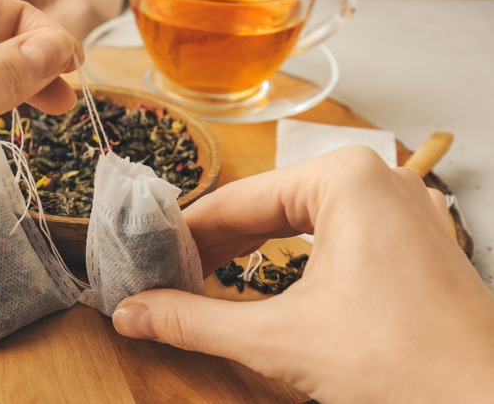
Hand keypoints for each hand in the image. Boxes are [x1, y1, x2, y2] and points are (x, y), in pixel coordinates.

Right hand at [112, 147, 493, 402]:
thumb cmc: (399, 364)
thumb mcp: (277, 338)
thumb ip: (193, 322)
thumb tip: (131, 314)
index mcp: (343, 177)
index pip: (237, 200)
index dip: (184, 233)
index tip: (146, 256)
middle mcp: (375, 177)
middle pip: (267, 205)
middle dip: (214, 245)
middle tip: (167, 276)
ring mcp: (399, 205)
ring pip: (299, 219)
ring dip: (249, 251)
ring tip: (203, 279)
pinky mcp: (410, 237)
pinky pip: (332, 233)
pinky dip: (290, 257)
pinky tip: (261, 277)